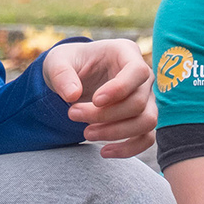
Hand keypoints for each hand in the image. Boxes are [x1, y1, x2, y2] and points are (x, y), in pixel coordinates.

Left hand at [42, 38, 155, 157]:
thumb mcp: (56, 62)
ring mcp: (147, 98)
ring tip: (86, 133)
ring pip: (147, 122)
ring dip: (116, 132)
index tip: (95, 100)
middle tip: (72, 114)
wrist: (74, 78)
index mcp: (126, 53)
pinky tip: (103, 151)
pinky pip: (146, 138)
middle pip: (138, 102)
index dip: (120, 89)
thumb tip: (72, 95)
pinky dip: (128, 149)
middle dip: (104, 115)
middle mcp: (143, 76)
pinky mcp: (142, 118)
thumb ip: (61, 74)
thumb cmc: (69, 64)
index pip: (137, 71)